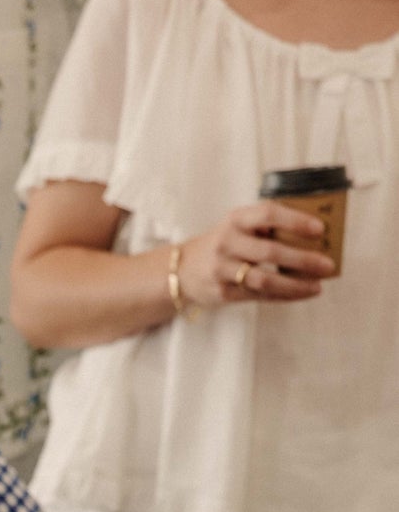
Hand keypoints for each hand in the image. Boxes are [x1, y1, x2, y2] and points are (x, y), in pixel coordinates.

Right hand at [177, 202, 333, 309]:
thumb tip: (311, 236)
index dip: (295, 221)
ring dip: (295, 285)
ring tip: (317, 286)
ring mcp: (222, 269)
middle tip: (328, 265)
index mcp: (236, 219)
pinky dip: (283, 296)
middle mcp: (227, 242)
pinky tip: (300, 294)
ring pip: (264, 280)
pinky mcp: (222, 292)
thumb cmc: (225, 243)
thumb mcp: (239, 226)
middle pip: (270, 252)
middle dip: (302, 259)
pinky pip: (258, 296)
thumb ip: (266, 227)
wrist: (183, 269)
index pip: (268, 214)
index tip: (319, 229)